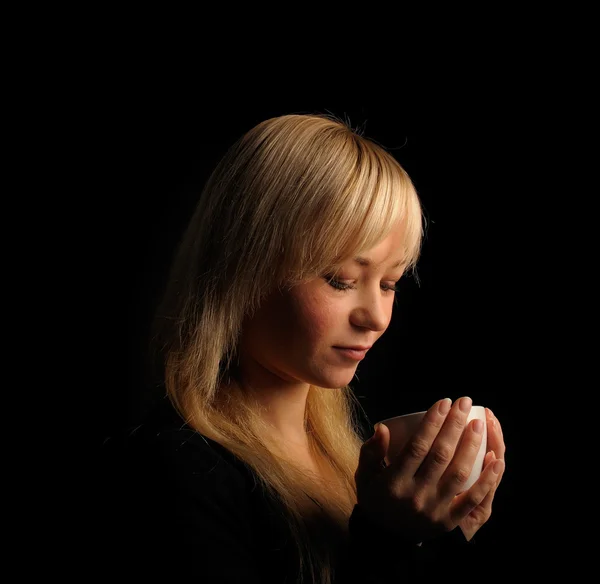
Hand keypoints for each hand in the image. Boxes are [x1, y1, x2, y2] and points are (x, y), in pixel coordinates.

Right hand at [354, 397, 504, 543]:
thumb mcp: (365, 475)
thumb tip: (383, 427)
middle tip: (464, 402)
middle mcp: (416, 496)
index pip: (417, 446)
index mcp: (394, 482)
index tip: (444, 402)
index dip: (432, 422)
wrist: (385, 540)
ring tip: (478, 423)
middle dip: (454, 425)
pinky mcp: (449, 522)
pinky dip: (487, 480)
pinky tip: (496, 459)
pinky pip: (473, 500)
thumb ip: (371, 451)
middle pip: (440, 455)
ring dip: (471, 446)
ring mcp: (435, 510)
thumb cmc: (376, 498)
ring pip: (459, 474)